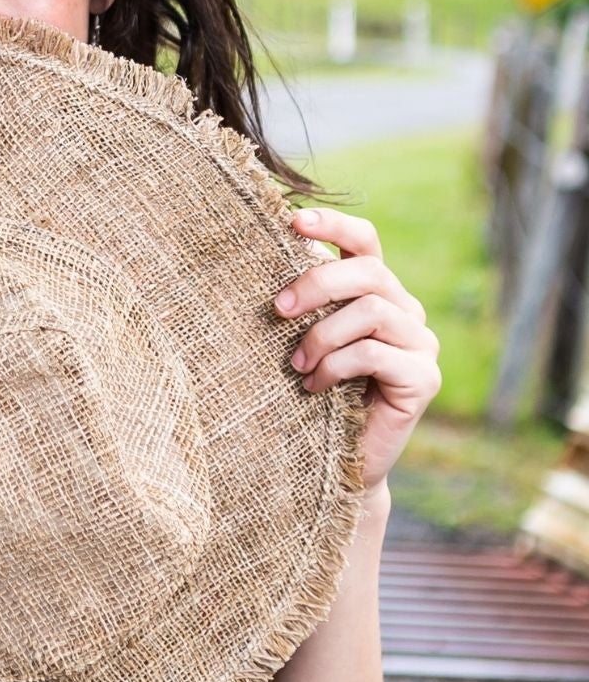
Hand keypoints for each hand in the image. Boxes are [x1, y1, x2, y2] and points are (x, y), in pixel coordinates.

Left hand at [272, 207, 441, 493]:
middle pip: (369, 271)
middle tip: (278, 310)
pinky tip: (314, 388)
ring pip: (371, 310)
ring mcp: (422, 343)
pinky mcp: (423, 377)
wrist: (342, 460)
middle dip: (317, 284)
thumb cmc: (315, 393)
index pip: (366, 241)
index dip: (334, 224)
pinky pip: (373, 353)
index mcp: (378, 292)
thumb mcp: (306, 339)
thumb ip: (303, 304)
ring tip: (297, 364)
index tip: (293, 221)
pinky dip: (334, 367)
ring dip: (322, 335)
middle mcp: (407, 311)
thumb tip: (257, 257)